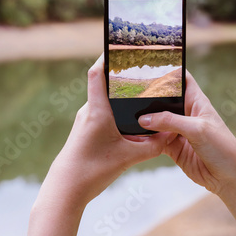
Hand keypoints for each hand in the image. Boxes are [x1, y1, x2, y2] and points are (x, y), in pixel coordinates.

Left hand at [38, 54, 171, 210]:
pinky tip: (130, 123)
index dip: (107, 56)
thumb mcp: (128, 158)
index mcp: (97, 110)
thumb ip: (152, 146)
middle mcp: (89, 111)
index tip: (119, 45)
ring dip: (119, 98)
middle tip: (141, 70)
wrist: (65, 190)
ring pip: (104, 102)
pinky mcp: (85, 131)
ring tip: (140, 96)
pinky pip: (102, 115)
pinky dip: (116, 114)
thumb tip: (170, 136)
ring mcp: (86, 121)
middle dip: (122, 77)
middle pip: (104, 85)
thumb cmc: (92, 170)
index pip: (97, 73)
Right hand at [138, 71, 235, 196]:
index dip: (168, 70)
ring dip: (145, 119)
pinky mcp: (172, 147)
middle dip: (149, 96)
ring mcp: (178, 130)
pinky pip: (155, 139)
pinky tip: (134, 134)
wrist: (229, 178)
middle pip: (163, 99)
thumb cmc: (223, 147)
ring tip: (125, 112)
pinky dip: (146, 138)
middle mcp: (185, 113)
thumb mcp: (197, 129)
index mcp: (196, 101)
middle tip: (128, 91)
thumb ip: (170, 121)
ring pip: (156, 120)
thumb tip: (144, 119)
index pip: (181, 78)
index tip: (149, 65)